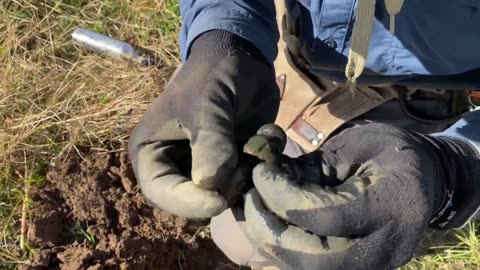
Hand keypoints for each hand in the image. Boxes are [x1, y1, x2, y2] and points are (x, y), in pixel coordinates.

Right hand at [128, 31, 278, 217]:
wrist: (243, 57)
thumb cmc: (213, 74)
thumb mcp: (208, 102)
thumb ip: (209, 141)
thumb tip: (209, 185)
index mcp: (151, 150)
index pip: (159, 191)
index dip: (187, 202)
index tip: (219, 199)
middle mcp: (173, 165)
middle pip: (191, 201)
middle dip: (220, 191)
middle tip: (242, 168)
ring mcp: (204, 167)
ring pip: (222, 196)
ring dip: (245, 178)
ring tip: (255, 144)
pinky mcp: (231, 165)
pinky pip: (246, 183)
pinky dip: (261, 166)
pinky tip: (265, 136)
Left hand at [243, 123, 478, 269]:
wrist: (426, 179)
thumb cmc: (390, 153)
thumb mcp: (355, 146)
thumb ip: (312, 166)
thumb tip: (263, 172)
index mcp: (391, 204)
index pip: (328, 217)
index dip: (285, 198)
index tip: (259, 175)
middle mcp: (385, 244)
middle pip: (315, 258)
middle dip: (270, 231)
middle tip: (248, 201)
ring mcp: (374, 263)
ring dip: (272, 246)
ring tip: (252, 215)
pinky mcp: (361, 267)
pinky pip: (314, 269)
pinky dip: (284, 253)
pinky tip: (265, 231)